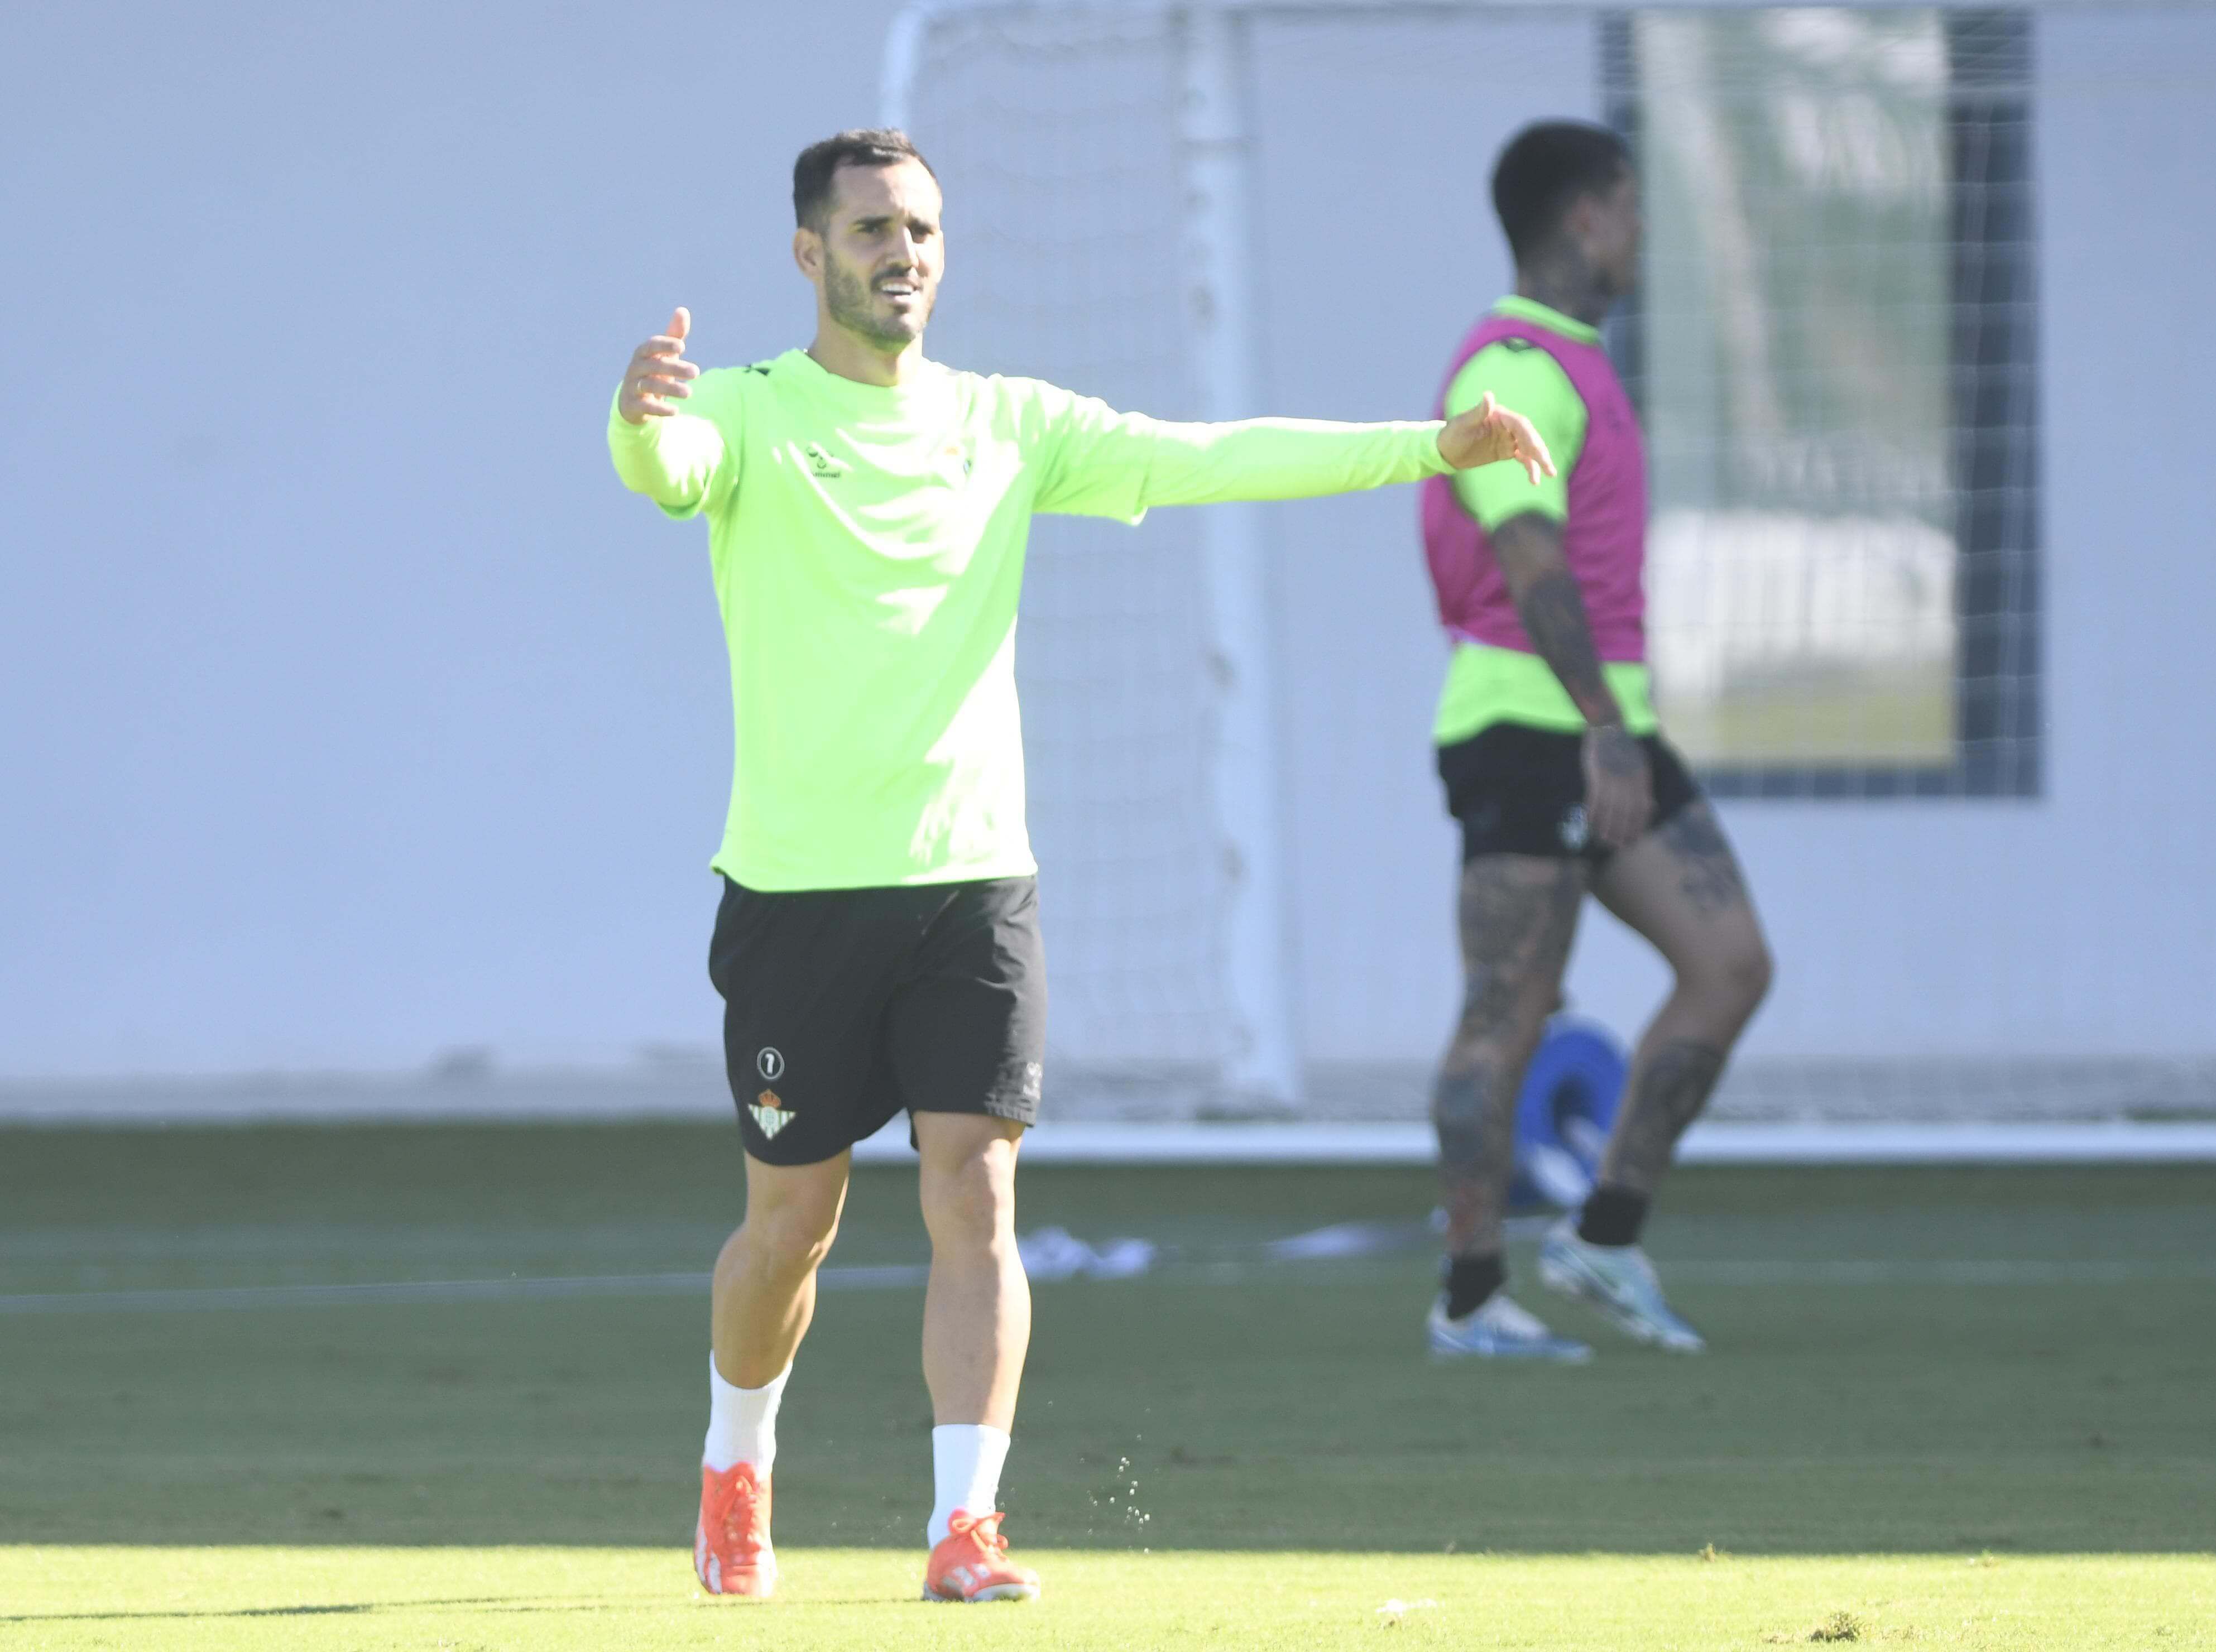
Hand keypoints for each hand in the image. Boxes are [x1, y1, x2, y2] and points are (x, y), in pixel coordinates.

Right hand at [618, 307, 698, 423]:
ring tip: (689, 393)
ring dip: (670, 388)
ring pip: (650, 386)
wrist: (632, 401)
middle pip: (653, 366)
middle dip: (674, 368)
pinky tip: (675, 411)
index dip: (664, 344)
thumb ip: (673, 336)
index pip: (651, 346)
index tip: (682, 346)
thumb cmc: (653, 372)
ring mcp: (632, 387)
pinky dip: (660, 409)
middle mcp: (635, 369)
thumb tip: (682, 310)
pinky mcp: (633, 406)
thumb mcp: (663, 355)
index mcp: (642, 354)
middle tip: (697, 372)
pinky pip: (646, 407)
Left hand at [1437, 392, 1555, 484]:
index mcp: (1499, 415)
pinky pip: (1523, 458)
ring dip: (1540, 460)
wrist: (1445, 450)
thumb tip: (1488, 396)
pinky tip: (1534, 479)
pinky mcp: (1506, 451)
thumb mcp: (1463, 424)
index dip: (1529, 436)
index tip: (1536, 450)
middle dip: (1540, 451)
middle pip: (1529, 436)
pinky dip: (1530, 467)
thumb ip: (1478, 412)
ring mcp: (1508, 439)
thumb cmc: (1452, 434)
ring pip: (1529, 448)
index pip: (1520, 424)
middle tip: (1548, 466)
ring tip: (1550, 474)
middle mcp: (1507, 426)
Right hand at [1581, 724, 1653, 850]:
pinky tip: (1589, 822)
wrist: (1609, 728)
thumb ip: (1645, 787)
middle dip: (1621, 832)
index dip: (1637, 828)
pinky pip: (1595, 799)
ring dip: (1605, 826)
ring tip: (1601, 839)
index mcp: (1642, 780)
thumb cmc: (1625, 747)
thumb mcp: (1642, 765)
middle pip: (1626, 813)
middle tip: (1615, 846)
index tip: (1632, 841)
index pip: (1642, 810)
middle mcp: (1630, 781)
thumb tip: (1652, 806)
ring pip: (1610, 809)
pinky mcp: (1598, 774)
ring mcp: (1613, 778)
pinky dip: (1592, 812)